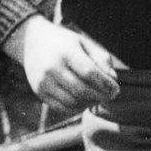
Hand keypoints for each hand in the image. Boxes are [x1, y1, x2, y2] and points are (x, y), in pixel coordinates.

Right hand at [4, 15, 124, 117]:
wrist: (33, 42)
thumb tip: (113, 79)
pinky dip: (76, 108)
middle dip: (100, 96)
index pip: (89, 73)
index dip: (105, 84)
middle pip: (82, 90)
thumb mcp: (85, 44)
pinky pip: (62, 108)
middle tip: (109, 96)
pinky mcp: (39, 92)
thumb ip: (102, 59)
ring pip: (72, 102)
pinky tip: (84, 102)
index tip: (116, 90)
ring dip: (89, 103)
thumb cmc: (66, 44)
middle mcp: (51, 67)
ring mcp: (43, 81)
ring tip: (96, 98)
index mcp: (65, 52)